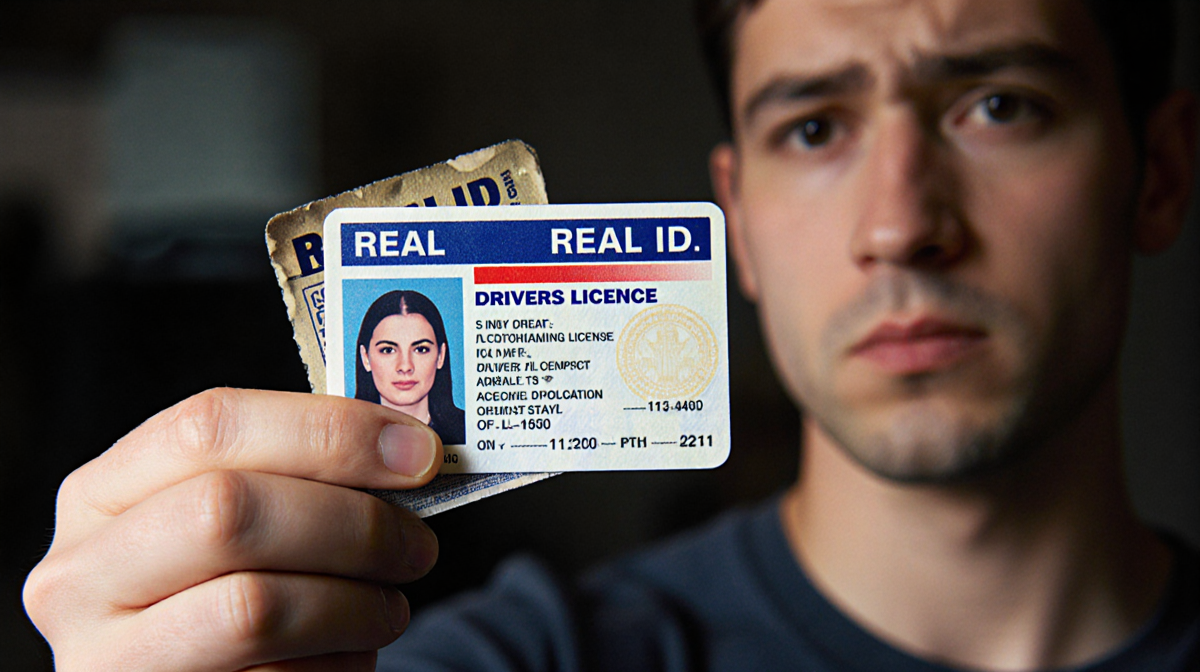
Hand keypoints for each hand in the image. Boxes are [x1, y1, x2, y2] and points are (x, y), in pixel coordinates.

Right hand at [23, 388, 442, 670]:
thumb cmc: (222, 594)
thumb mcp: (235, 524)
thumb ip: (293, 478)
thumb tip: (407, 451)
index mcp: (101, 496)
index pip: (209, 427)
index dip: (328, 431)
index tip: (417, 453)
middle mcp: (81, 576)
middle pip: (229, 511)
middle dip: (351, 522)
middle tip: (417, 544)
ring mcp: (109, 659)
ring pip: (253, 608)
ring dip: (354, 604)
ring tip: (389, 608)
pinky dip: (335, 666)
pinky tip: (345, 657)